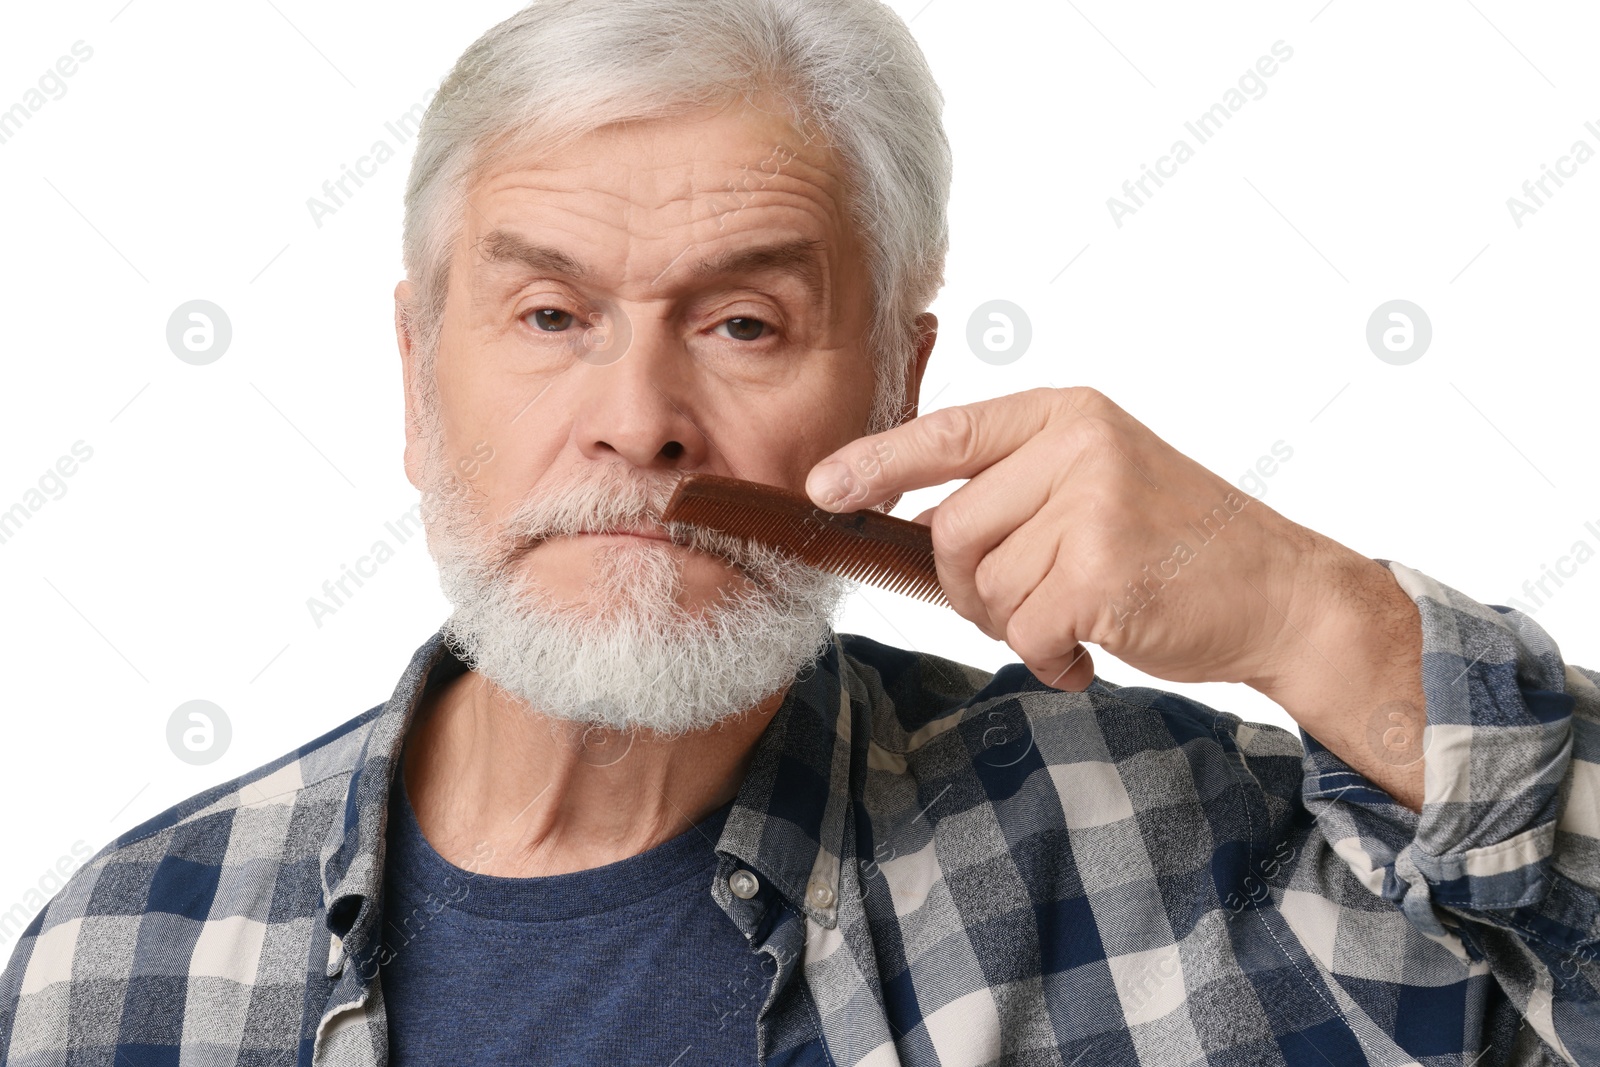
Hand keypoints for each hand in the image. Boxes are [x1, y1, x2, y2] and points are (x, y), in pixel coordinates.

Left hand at [805, 387, 1341, 693]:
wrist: (1282, 592)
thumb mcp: (1097, 483)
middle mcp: (1077, 447)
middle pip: (951, 531)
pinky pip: (1024, 631)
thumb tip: (914, 525)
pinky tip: (1093, 648)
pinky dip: (1049, 657)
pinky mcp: (1103, 571)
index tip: (823, 487)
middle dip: (972, 588)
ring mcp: (1093, 504)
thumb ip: (1013, 490)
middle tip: (1034, 604)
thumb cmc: (1178, 547)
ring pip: (985, 589)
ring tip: (1080, 618)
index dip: (876, 462)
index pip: (947, 432)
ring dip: (1019, 625)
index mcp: (1067, 415)